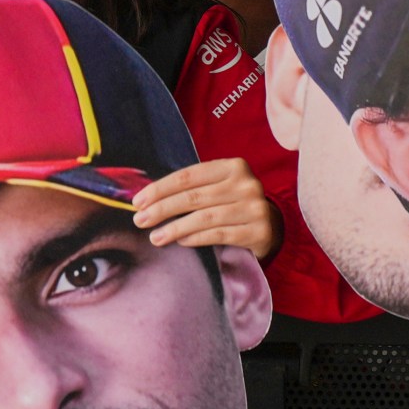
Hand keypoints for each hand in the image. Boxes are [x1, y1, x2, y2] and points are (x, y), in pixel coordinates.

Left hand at [131, 157, 280, 255]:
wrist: (270, 226)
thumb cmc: (233, 204)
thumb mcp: (217, 187)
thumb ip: (192, 188)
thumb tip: (147, 200)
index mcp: (233, 166)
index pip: (188, 176)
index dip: (160, 189)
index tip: (138, 201)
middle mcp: (246, 184)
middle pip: (194, 197)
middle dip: (162, 209)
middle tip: (140, 220)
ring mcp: (255, 208)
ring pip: (204, 218)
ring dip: (175, 228)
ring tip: (155, 237)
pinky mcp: (258, 231)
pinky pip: (219, 235)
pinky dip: (196, 238)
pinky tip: (180, 241)